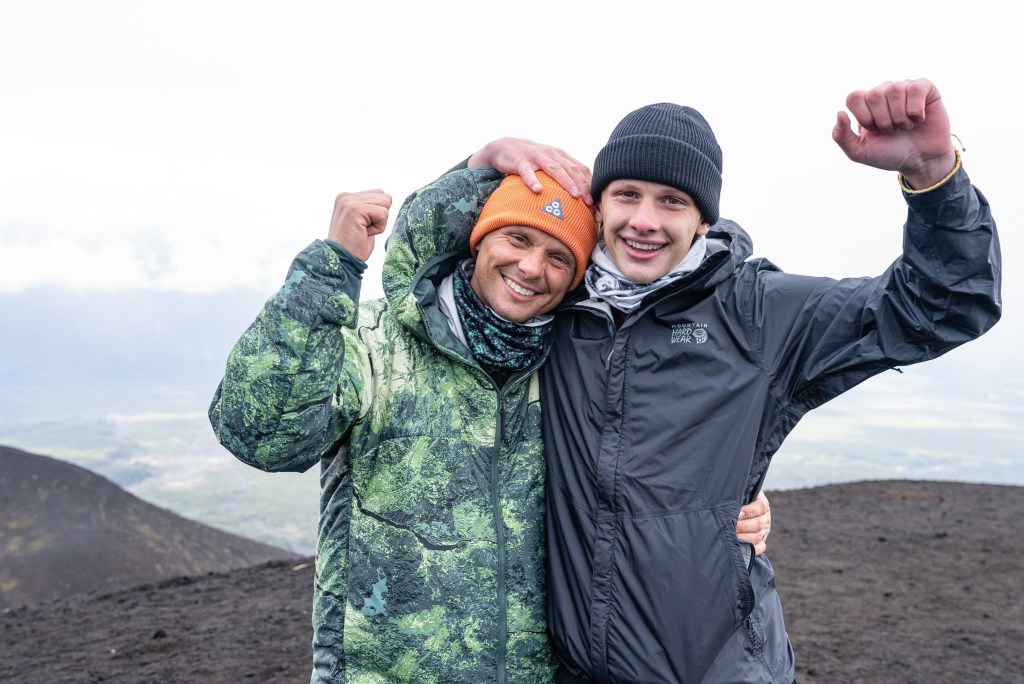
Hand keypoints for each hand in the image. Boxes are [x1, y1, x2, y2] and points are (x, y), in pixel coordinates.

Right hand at [326, 190, 391, 261]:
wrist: (343, 261)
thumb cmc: (354, 246)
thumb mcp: (363, 220)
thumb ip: (370, 206)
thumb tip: (388, 197)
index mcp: (347, 197)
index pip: (380, 193)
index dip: (378, 214)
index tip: (363, 226)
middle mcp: (346, 196)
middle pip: (385, 197)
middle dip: (380, 217)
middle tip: (364, 230)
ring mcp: (349, 201)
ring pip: (385, 204)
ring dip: (380, 222)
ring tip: (364, 231)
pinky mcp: (355, 208)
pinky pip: (383, 214)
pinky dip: (379, 228)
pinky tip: (365, 233)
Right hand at [468, 137, 592, 204]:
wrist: (504, 147)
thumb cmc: (531, 160)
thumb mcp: (550, 164)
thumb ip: (563, 174)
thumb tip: (580, 196)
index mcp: (561, 156)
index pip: (581, 169)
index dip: (590, 184)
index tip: (596, 202)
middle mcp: (551, 154)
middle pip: (571, 169)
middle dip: (583, 186)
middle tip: (590, 203)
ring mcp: (536, 157)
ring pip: (555, 169)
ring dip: (566, 182)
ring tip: (574, 196)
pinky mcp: (520, 161)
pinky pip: (527, 172)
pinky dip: (533, 181)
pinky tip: (538, 191)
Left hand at [736, 491, 770, 556]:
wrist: (736, 509)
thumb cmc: (734, 499)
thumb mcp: (739, 494)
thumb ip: (737, 496)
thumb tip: (728, 500)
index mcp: (762, 504)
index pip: (761, 507)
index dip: (749, 511)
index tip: (738, 513)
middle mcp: (765, 517)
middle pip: (758, 523)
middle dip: (742, 526)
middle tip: (730, 526)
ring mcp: (764, 530)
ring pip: (758, 536)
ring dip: (744, 537)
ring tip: (732, 535)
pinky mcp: (761, 541)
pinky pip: (761, 547)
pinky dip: (753, 548)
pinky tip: (742, 546)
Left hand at [832, 78, 956, 188]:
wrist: (919, 161)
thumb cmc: (888, 154)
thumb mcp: (859, 152)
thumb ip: (841, 136)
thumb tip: (840, 113)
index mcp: (865, 103)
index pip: (854, 97)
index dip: (865, 118)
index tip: (874, 130)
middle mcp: (883, 91)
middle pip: (875, 94)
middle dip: (884, 121)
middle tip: (892, 130)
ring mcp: (904, 87)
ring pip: (895, 90)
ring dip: (900, 117)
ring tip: (905, 126)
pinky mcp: (925, 88)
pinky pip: (917, 88)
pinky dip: (916, 109)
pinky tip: (918, 119)